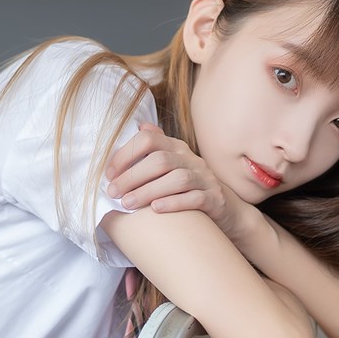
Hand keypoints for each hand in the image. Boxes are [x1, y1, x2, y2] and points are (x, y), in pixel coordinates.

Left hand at [106, 123, 250, 240]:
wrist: (229, 212)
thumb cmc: (192, 188)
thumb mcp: (175, 165)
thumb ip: (157, 147)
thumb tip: (140, 126)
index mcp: (177, 149)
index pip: (149, 139)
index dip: (126, 154)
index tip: (109, 174)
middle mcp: (191, 160)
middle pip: (160, 160)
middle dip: (132, 176)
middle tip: (112, 192)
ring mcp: (205, 179)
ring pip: (177, 179)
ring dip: (148, 191)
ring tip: (127, 204)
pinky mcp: (214, 199)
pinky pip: (195, 198)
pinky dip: (174, 203)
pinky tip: (156, 210)